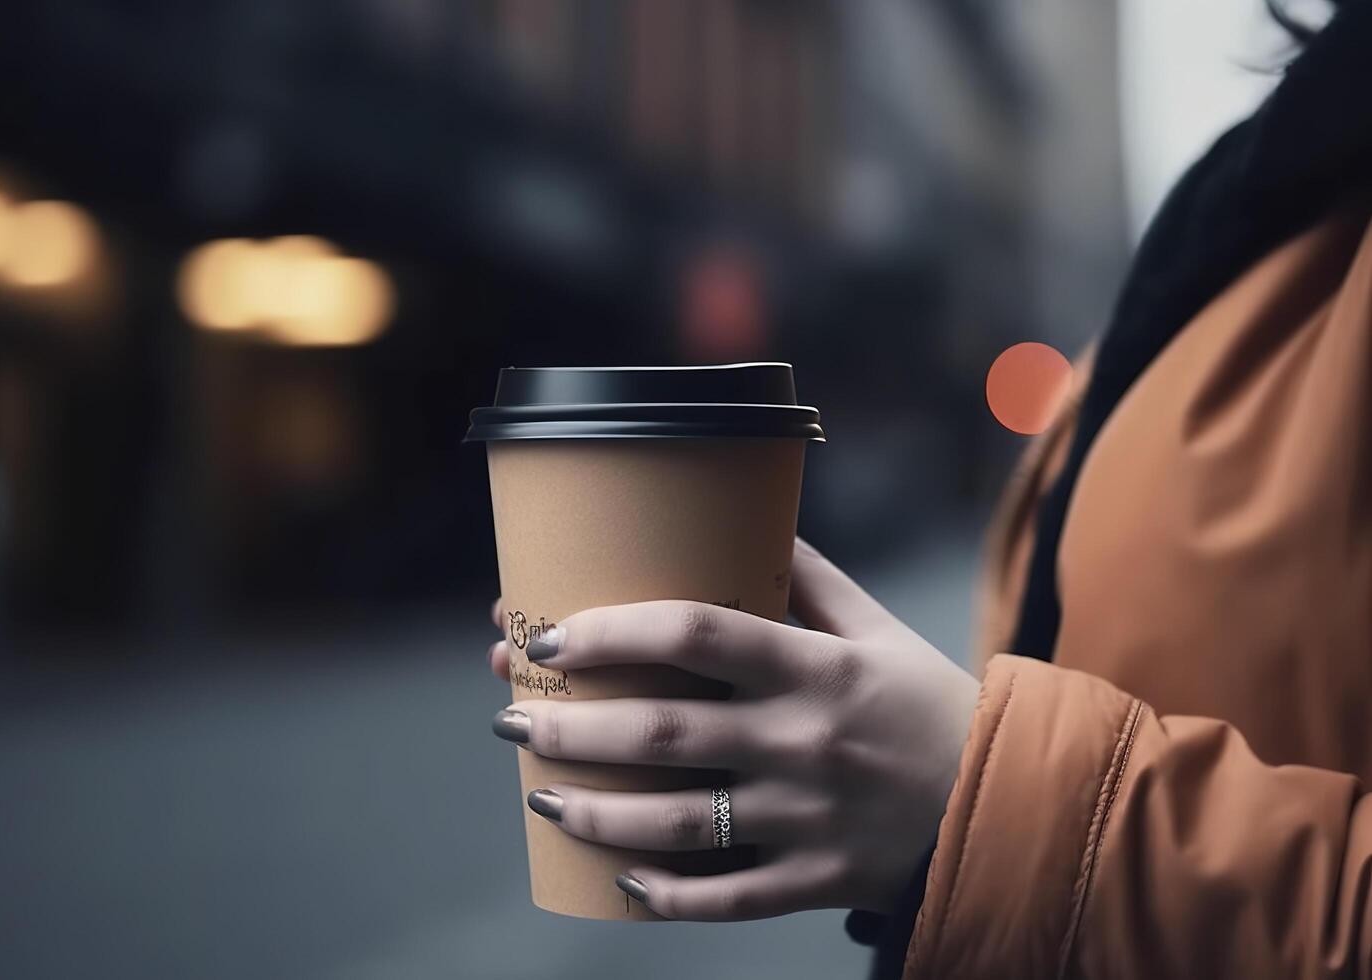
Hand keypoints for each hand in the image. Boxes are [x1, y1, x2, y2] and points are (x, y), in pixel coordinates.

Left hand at [485, 538, 979, 920]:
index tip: (552, 631)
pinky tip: (615, 878)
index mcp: (817, 668)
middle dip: (570, 725)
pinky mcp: (814, 882)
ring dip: (594, 812)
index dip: (614, 629)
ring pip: (678, 824)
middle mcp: (806, 742)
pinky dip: (665, 895)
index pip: (698, 633)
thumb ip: (807, 577)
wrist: (1005, 802)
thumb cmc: (925, 702)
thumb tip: (742, 517)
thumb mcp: (876, 628)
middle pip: (663, 735)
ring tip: (539, 795)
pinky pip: (725, 899)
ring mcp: (807, 821)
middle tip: (510, 713)